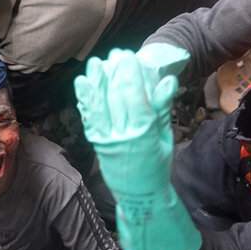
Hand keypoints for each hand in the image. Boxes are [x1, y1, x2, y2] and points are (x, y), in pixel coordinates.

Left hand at [74, 48, 178, 197]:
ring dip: (96, 83)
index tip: (127, 56)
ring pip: (98, 107)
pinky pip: (89, 118)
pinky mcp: (96, 143)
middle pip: (115, 98)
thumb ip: (162, 109)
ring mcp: (107, 140)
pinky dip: (85, 100)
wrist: (139, 195)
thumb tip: (167, 81)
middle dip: (113, 73)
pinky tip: (82, 84)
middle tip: (113, 54)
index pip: (134, 97)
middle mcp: (123, 135)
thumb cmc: (157, 164)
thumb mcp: (165, 137)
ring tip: (95, 64)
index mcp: (144, 133)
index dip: (129, 74)